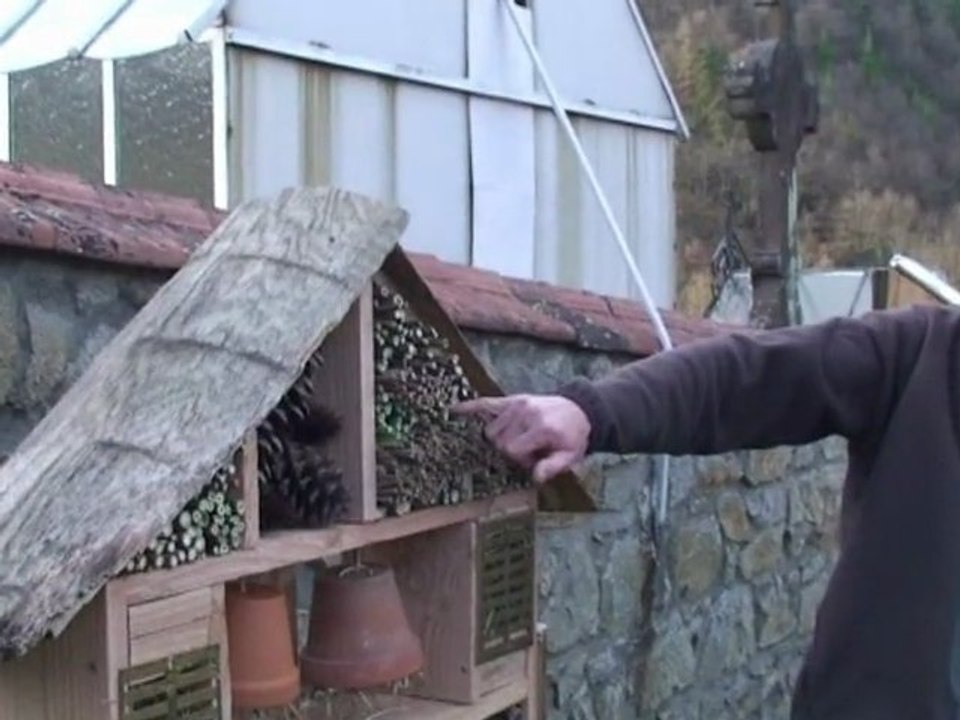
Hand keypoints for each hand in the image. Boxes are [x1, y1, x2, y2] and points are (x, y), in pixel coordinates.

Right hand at [452, 394, 589, 483]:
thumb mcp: (570, 456)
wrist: (580, 411)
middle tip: (528, 450)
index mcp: (540, 427)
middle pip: (499, 439)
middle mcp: (526, 413)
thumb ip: (552, 467)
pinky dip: (470, 407)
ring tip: (520, 439)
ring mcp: (517, 404)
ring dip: (501, 438)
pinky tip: (453, 410)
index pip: (512, 449)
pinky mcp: (512, 399)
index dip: (519, 459)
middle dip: (510, 449)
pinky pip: (486, 403)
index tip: (532, 459)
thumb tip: (535, 477)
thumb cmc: (572, 437)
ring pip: (491, 428)